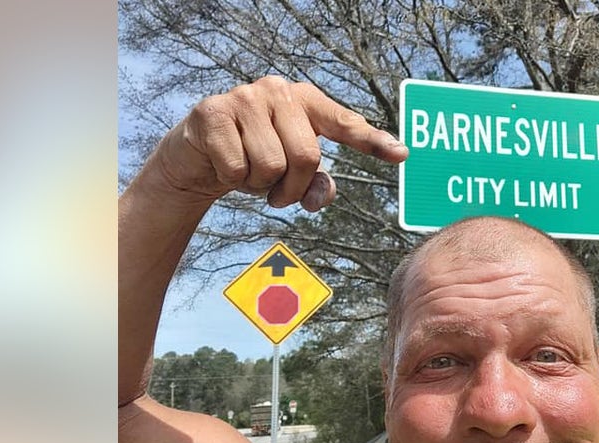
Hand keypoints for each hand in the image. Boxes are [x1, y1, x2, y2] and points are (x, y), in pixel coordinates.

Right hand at [146, 76, 407, 210]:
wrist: (197, 155)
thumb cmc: (255, 159)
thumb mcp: (290, 175)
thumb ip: (315, 185)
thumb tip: (322, 196)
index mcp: (306, 101)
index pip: (344, 123)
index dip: (372, 141)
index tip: (402, 154)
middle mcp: (278, 90)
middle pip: (306, 156)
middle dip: (292, 188)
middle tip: (276, 193)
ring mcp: (244, 97)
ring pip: (270, 166)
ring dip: (259, 185)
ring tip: (249, 172)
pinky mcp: (213, 112)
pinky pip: (237, 169)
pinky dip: (232, 180)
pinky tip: (224, 165)